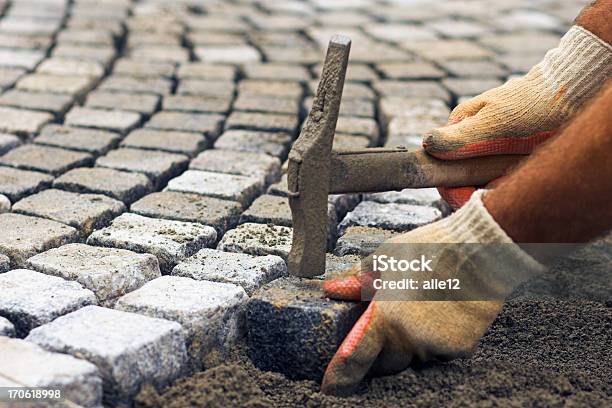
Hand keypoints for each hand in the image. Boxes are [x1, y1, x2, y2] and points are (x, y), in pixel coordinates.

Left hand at [321, 191, 543, 395]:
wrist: (479, 251)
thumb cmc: (427, 249)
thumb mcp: (384, 258)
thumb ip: (357, 280)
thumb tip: (332, 290)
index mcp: (385, 318)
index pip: (356, 358)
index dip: (340, 377)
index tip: (330, 389)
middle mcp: (409, 339)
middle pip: (387, 363)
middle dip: (381, 354)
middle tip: (385, 331)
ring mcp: (437, 346)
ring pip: (416, 358)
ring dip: (411, 344)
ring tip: (420, 311)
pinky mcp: (462, 347)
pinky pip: (441, 352)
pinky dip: (437, 340)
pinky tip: (442, 313)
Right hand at [423, 26, 611, 208]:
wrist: (573, 95)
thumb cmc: (535, 104)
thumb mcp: (495, 122)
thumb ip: (460, 137)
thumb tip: (426, 143)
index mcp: (458, 129)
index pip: (443, 172)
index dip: (454, 191)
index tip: (474, 199)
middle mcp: (469, 140)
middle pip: (461, 180)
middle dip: (478, 191)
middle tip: (503, 188)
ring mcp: (488, 148)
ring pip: (480, 182)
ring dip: (495, 189)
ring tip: (518, 177)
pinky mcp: (506, 155)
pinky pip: (499, 180)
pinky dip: (508, 185)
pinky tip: (523, 176)